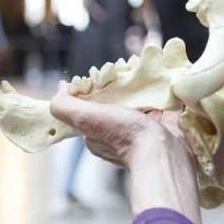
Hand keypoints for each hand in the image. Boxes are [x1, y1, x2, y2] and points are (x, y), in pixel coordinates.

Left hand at [50, 83, 201, 222]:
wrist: (163, 152)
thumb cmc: (124, 134)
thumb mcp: (85, 118)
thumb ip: (65, 106)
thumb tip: (60, 88)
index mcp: (97, 135)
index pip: (90, 109)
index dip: (93, 92)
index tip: (101, 76)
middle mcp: (117, 135)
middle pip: (116, 106)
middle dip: (120, 90)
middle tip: (125, 72)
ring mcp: (142, 134)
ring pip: (139, 106)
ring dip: (142, 91)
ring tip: (144, 74)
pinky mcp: (164, 129)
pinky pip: (162, 108)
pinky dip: (162, 96)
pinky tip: (163, 83)